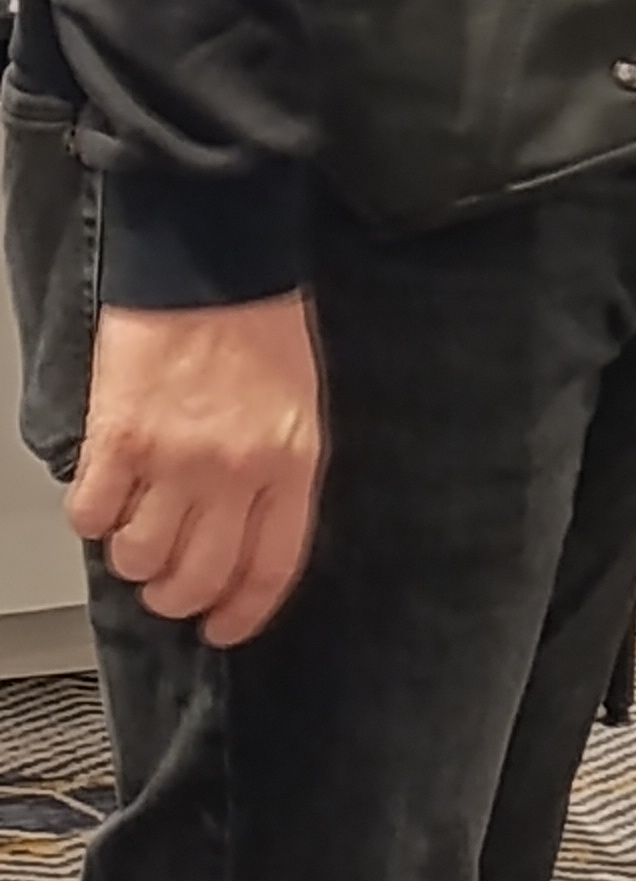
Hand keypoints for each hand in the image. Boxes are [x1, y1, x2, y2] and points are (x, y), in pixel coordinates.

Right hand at [68, 292, 326, 648]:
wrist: (211, 252)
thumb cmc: (258, 317)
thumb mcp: (298, 402)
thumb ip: (276, 471)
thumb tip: (242, 532)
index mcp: (291, 461)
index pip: (271, 568)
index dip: (242, 611)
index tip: (222, 628)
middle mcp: (235, 470)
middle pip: (198, 577)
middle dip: (177, 594)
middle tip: (166, 582)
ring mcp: (175, 457)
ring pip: (139, 558)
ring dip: (131, 554)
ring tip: (135, 523)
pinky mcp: (120, 437)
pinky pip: (93, 516)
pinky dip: (94, 516)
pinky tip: (107, 490)